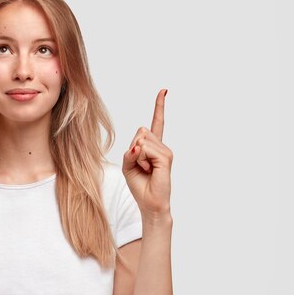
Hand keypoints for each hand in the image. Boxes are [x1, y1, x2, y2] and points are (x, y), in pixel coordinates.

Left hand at [122, 89, 172, 218]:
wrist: (150, 203)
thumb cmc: (139, 184)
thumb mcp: (127, 165)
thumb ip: (130, 151)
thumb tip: (139, 143)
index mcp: (152, 146)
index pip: (156, 122)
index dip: (159, 106)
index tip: (164, 90)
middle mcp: (161, 146)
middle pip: (140, 131)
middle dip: (133, 148)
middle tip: (140, 165)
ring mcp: (165, 151)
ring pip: (141, 140)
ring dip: (137, 156)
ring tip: (145, 169)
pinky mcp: (166, 158)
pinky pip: (145, 149)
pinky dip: (141, 159)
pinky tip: (148, 170)